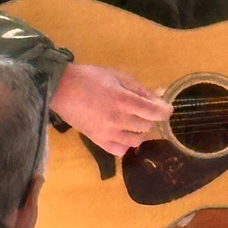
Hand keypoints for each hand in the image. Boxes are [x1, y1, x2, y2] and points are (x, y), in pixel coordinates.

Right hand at [50, 62, 172, 155]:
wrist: (61, 89)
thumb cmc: (90, 78)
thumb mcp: (117, 76)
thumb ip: (139, 89)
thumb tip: (159, 98)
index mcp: (124, 100)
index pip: (155, 112)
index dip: (165, 111)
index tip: (166, 109)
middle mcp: (119, 119)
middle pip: (147, 126)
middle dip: (149, 118)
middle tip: (141, 110)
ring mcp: (108, 133)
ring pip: (136, 140)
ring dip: (139, 132)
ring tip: (132, 122)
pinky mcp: (98, 141)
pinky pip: (120, 150)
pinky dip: (125, 145)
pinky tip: (122, 135)